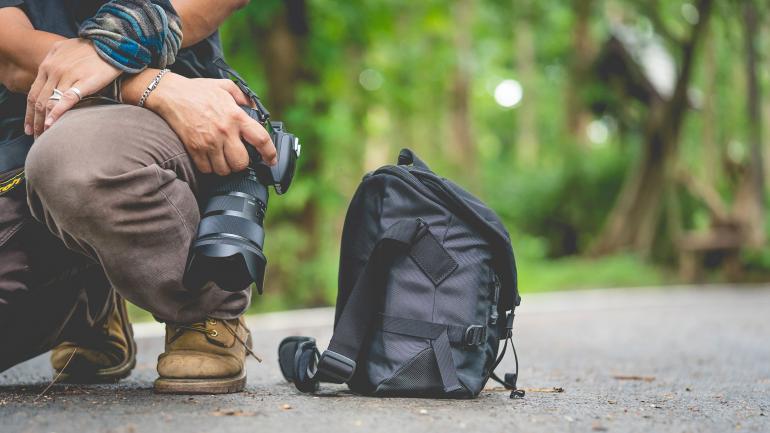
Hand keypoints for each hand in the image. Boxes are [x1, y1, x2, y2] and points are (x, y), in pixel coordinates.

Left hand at [25, 38, 120, 137]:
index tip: (30, 126)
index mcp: (48, 64)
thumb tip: (47, 70)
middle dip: (35, 121)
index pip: (33, 93)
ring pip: (49, 102)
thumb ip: (54, 59)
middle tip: (35, 136)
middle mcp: (54, 70)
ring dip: (44, 122)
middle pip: (38, 101)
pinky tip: (52, 124)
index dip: (29, 112)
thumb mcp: (65, 48)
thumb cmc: (91, 48)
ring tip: (44, 136)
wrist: (112, 44)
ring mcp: (67, 76)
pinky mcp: (83, 82)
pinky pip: (66, 100)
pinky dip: (57, 113)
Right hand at [146, 72, 277, 174]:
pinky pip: (207, 169)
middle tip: (238, 157)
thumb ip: (243, 97)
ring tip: (222, 157)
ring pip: (224, 169)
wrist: (170, 94)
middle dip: (242, 163)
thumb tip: (255, 109)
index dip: (270, 153)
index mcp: (236, 116)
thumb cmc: (198, 90)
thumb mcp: (225, 86)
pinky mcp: (194, 149)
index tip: (271, 160)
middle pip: (241, 162)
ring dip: (225, 167)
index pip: (261, 139)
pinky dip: (210, 168)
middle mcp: (224, 131)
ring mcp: (209, 142)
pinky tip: (209, 158)